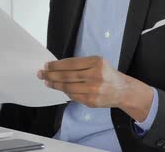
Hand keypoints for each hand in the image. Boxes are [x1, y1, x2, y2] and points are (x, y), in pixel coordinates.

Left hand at [38, 56, 152, 121]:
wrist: (123, 91)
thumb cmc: (107, 74)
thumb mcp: (97, 63)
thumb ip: (80, 64)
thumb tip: (57, 67)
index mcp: (96, 63)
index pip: (70, 63)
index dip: (56, 65)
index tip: (46, 65)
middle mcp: (95, 76)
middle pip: (67, 76)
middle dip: (51, 75)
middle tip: (41, 74)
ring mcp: (93, 90)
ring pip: (68, 87)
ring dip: (55, 84)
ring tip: (47, 82)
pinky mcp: (91, 101)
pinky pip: (73, 96)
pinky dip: (65, 92)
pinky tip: (60, 88)